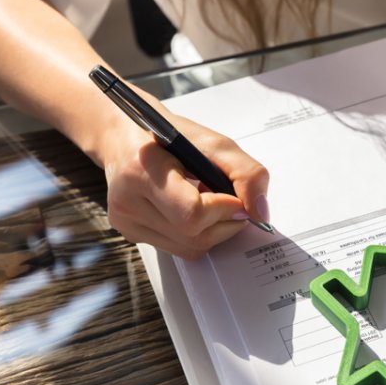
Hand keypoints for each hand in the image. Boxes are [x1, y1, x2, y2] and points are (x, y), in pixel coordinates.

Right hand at [95, 107, 269, 259]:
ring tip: (205, 199)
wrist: (125, 135)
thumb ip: (247, 174)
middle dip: (225, 221)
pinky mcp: (130, 233)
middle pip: (196, 236)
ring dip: (213, 229)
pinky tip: (190, 209)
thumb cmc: (171, 136)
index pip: (193, 213)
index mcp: (143, 169)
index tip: (234, 196)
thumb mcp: (215, 143)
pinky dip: (197, 233)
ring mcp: (126, 221)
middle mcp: (127, 200)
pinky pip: (181, 249)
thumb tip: (260, 213)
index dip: (225, 208)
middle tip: (225, 198)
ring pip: (191, 247)